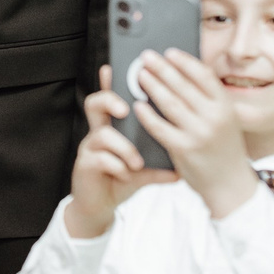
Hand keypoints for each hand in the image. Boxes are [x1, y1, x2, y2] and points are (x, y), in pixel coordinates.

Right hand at [66, 66, 177, 238]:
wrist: (101, 205)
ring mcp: (90, 148)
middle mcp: (99, 132)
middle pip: (95, 103)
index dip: (112, 82)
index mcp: (114, 125)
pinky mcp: (85, 165)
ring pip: (101, 134)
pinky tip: (126, 175)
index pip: (113, 96)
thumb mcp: (146, 167)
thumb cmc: (123, 179)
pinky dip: (118, 167)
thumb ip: (161, 158)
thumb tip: (187, 157)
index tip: (116, 68)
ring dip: (123, 147)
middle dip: (110, 100)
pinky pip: (101, 159)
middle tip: (125, 109)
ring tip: (136, 162)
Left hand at [132, 50, 260, 219]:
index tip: (169, 52)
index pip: (203, 75)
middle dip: (162, 69)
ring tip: (140, 75)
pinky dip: (147, 115)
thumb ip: (208, 101)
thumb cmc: (223, 149)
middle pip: (183, 85)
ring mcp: (199, 133)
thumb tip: (182, 74)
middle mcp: (214, 117)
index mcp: (226, 107)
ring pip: (169, 103)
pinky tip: (138, 105)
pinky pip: (160, 127)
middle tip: (146, 57)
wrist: (230, 185)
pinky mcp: (183, 149)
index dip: (185, 62)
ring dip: (152, 86)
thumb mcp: (225, 120)